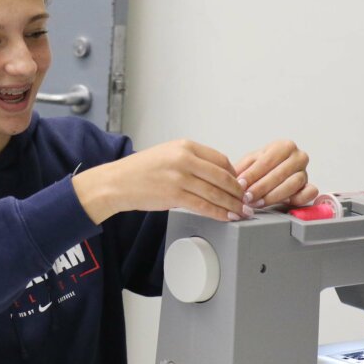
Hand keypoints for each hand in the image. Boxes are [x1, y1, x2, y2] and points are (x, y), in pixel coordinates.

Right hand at [73, 139, 247, 223]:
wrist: (115, 183)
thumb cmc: (139, 171)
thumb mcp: (167, 155)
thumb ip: (191, 161)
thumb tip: (215, 176)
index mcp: (185, 146)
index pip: (220, 160)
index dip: (234, 175)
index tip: (239, 185)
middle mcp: (184, 158)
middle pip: (223, 176)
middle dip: (238, 192)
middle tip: (247, 201)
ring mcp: (179, 176)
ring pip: (216, 192)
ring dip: (232, 205)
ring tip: (242, 212)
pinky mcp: (174, 195)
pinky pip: (203, 205)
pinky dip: (219, 213)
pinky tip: (227, 217)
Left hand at [234, 140, 316, 207]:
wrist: (272, 172)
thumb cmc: (262, 166)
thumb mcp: (249, 162)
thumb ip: (242, 169)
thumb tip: (235, 181)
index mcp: (284, 146)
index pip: (267, 161)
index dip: (252, 174)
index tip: (240, 184)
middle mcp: (298, 157)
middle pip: (280, 174)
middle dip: (261, 188)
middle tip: (247, 197)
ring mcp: (306, 172)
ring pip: (292, 184)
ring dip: (273, 196)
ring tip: (257, 203)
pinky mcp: (310, 187)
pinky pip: (309, 194)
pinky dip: (297, 199)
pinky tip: (282, 203)